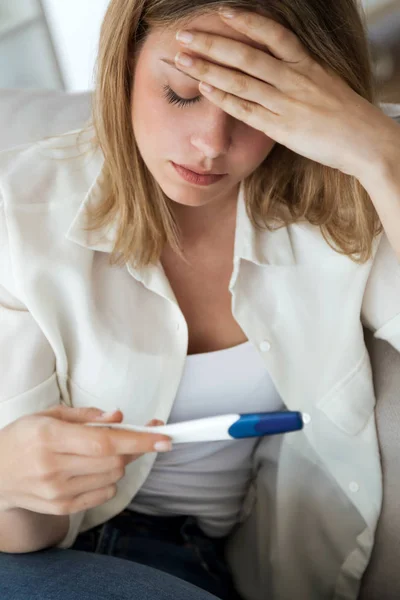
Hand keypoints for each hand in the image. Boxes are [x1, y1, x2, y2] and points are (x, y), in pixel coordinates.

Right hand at [0, 405, 170, 514]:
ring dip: (117, 463)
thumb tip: (118, 417)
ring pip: (112, 478)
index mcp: (49, 437)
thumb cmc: (23, 438)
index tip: (163, 437)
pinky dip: (108, 479)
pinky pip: (104, 494)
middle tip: (128, 436)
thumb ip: (86, 415)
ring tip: (98, 452)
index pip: (104, 442)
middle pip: (114, 462)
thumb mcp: (48, 415)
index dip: (137, 440)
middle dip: (130, 447)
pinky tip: (92, 469)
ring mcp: (57, 492)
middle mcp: (53, 468)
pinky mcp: (62, 508)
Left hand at [174, 8, 395, 180]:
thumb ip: (300, 75)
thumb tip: (277, 69)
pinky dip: (224, 99)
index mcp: (307, 64)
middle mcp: (294, 78)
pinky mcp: (281, 127)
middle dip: (212, 43)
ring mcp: (286, 103)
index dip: (247, 20)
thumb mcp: (325, 84)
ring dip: (208, 69)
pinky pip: (246, 110)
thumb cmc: (347, 115)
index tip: (222, 11)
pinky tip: (204, 89)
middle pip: (246, 54)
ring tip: (182, 60)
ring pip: (241, 80)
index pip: (273, 34)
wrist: (365, 142)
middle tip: (185, 35)